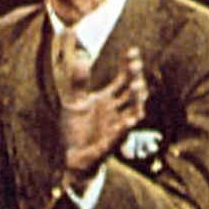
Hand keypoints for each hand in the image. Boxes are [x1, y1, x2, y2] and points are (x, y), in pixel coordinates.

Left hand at [60, 46, 146, 187]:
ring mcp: (116, 127)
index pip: (123, 78)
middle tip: (136, 65)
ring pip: (133, 112)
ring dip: (135, 100)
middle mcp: (116, 111)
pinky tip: (129, 120)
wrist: (73, 158)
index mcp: (108, 99)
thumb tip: (81, 59)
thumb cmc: (77, 129)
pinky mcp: (109, 144)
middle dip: (134, 78)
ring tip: (135, 86)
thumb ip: (78, 83)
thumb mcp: (74, 102)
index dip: (128, 65)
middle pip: (131, 92)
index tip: (132, 50)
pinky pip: (120, 136)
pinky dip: (124, 128)